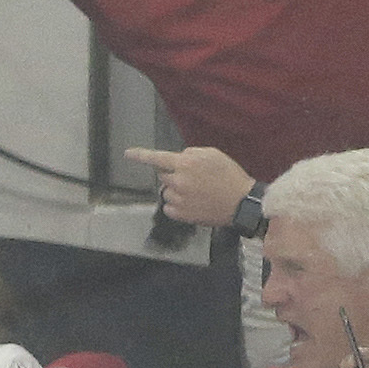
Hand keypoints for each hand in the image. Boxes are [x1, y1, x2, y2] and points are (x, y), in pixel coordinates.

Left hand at [127, 145, 251, 229]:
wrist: (240, 202)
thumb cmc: (229, 175)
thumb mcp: (214, 155)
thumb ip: (192, 154)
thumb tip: (179, 158)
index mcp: (186, 163)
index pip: (157, 158)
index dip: (141, 155)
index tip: (128, 153)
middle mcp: (178, 181)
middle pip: (162, 174)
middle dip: (173, 174)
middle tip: (193, 178)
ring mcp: (177, 198)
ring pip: (165, 191)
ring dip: (175, 189)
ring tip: (197, 191)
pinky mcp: (178, 213)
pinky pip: (168, 206)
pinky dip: (177, 204)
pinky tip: (194, 202)